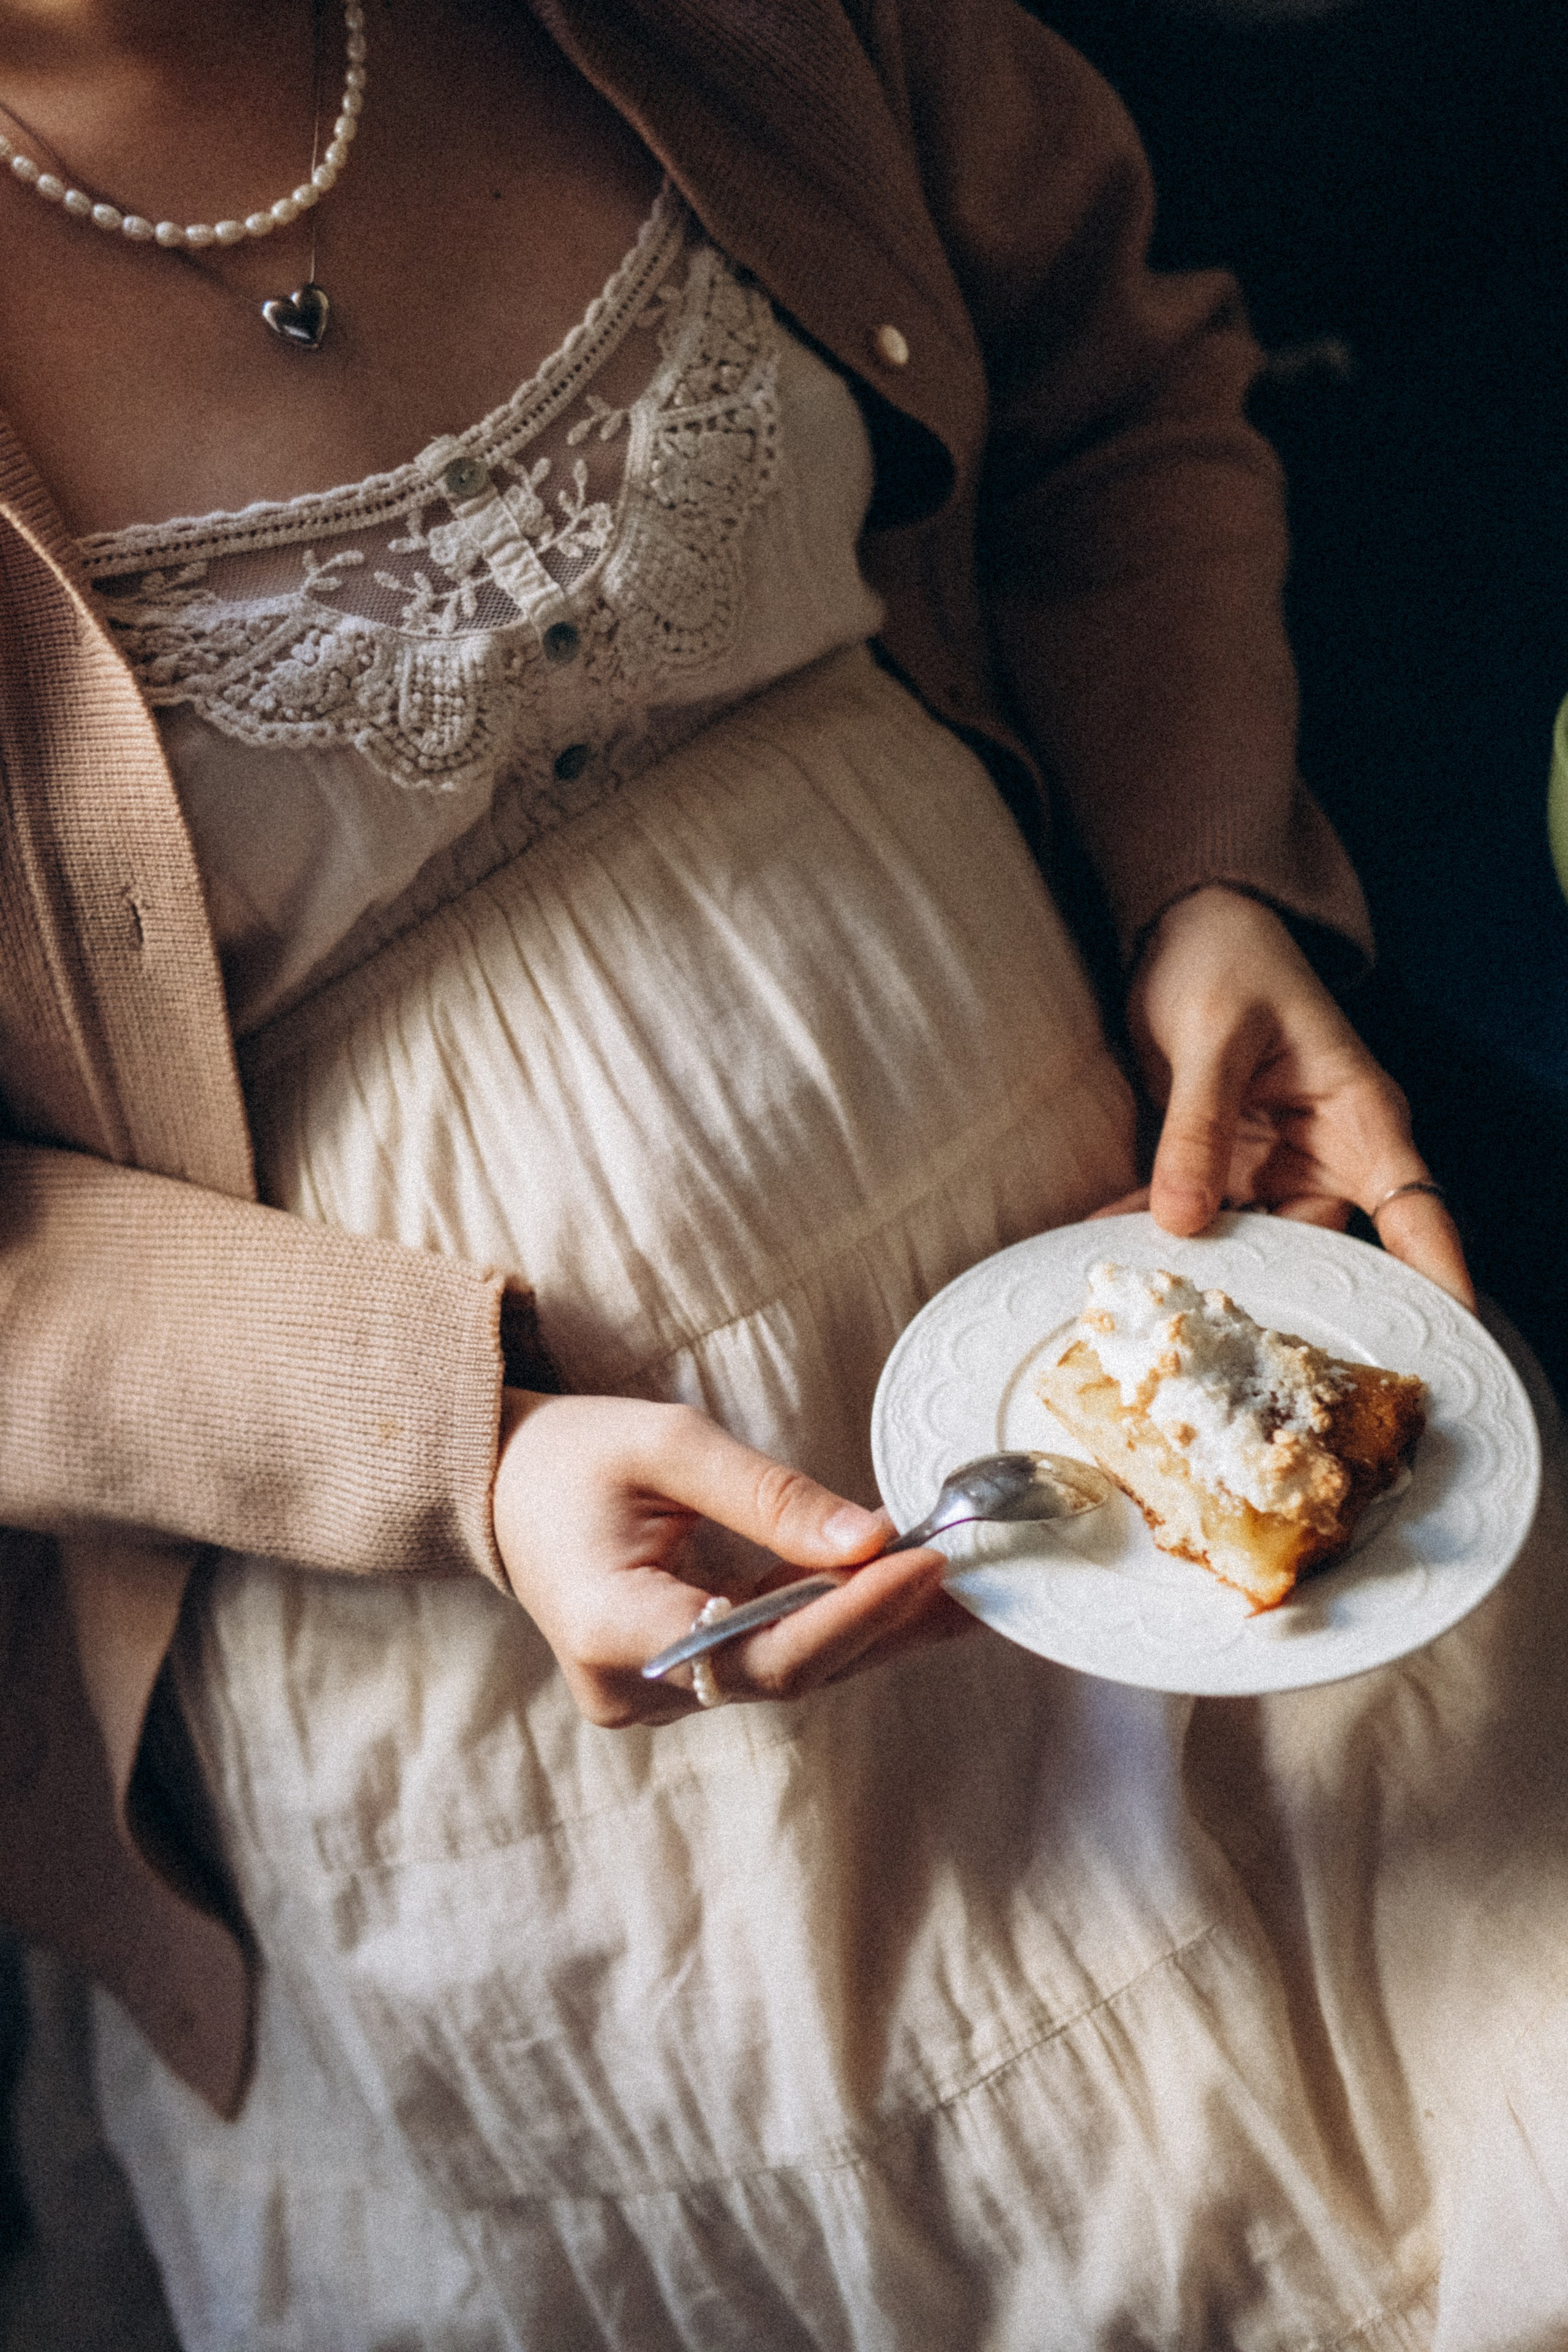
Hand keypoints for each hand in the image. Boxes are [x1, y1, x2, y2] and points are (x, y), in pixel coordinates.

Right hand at [491, 1391, 972, 1725]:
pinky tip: (905, 1594)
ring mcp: (654, 1698)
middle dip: (884, 1620)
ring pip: (789, 1671)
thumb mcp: (668, 1445)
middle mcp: (634, 1688)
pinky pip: (772, 1660)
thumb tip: (871, 1540)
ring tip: (964, 1587)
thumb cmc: (571, 1456)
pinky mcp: (678, 1684)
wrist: (500, 1488)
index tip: (925, 1561)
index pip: (758, 1647)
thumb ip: (769, 1497)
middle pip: (786, 1670)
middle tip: (976, 1578)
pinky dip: (836, 1623)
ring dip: (874, 1626)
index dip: (852, 1613)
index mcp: (611, 1630)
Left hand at [1099, 886, 1473, 1306]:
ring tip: (1145, 1290)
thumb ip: (1198, 1127)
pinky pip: (1201, 1216)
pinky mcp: (1228, 1169)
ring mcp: (1277, 1167)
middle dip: (1275, 1291)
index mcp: (1362, 1118)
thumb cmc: (1228, 963)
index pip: (1415, 1212)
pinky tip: (1108, 1239)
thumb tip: (1181, 1218)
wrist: (1188, 934)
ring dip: (1203, 1263)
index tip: (1440, 1336)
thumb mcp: (1214, 1038)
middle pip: (1322, 1249)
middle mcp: (1330, 1155)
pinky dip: (1159, 1228)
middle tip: (1213, 1330)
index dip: (1433, 1276)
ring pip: (1254, 1243)